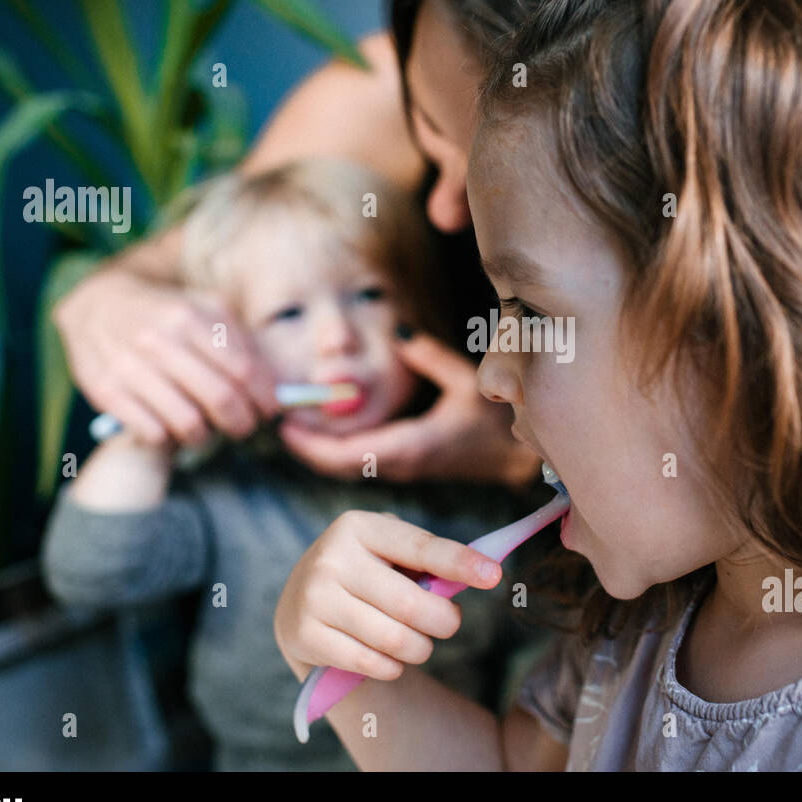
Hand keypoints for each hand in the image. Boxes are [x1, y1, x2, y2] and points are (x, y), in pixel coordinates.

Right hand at [53, 265, 278, 446]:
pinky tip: (172, 428)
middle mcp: (159, 340)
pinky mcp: (107, 392)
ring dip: (206, 436)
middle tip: (244, 427)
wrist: (99, 305)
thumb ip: (242, 342)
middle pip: (221, 400)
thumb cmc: (166, 314)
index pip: (243, 370)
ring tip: (206, 429)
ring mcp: (130, 367)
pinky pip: (153, 434)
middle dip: (242, 423)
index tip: (271, 412)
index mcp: (190, 317)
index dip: (265, 398)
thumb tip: (279, 386)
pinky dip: (170, 439)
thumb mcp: (207, 309)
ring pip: (188, 424)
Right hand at [273, 511, 503, 681]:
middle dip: (444, 621)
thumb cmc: (366, 575)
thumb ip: (427, 562)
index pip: (420, 547)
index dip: (459, 562)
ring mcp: (314, 597)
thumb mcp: (388, 554)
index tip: (493, 575)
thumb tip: (481, 572)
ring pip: (395, 639)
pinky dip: (392, 667)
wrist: (300, 605)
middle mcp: (332, 557)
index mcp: (359, 527)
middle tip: (449, 623)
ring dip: (420, 649)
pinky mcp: (304, 635)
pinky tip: (388, 658)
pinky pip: (371, 663)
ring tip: (418, 643)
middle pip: (412, 604)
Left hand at [278, 331, 540, 489]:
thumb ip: (432, 356)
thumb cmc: (502, 421)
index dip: (311, 444)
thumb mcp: (471, 380)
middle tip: (279, 421)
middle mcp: (401, 464)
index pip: (346, 455)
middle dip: (307, 447)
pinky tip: (327, 429)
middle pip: (338, 466)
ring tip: (295, 422)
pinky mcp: (409, 465)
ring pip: (349, 467)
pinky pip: (363, 462)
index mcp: (410, 447)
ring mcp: (404, 468)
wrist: (521, 460)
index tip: (284, 426)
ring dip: (320, 449)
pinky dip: (339, 449)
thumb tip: (399, 332)